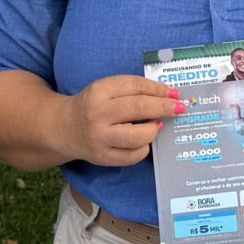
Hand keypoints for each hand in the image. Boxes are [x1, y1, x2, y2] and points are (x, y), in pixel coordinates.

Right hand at [53, 74, 181, 166]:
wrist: (64, 128)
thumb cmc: (92, 105)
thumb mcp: (105, 89)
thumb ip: (131, 90)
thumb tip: (166, 96)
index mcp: (99, 91)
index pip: (136, 86)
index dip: (159, 89)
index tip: (174, 93)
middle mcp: (98, 114)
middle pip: (139, 108)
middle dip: (164, 107)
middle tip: (179, 108)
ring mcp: (100, 138)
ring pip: (138, 136)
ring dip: (154, 130)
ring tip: (158, 125)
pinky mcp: (102, 157)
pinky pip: (133, 156)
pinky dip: (144, 148)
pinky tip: (143, 141)